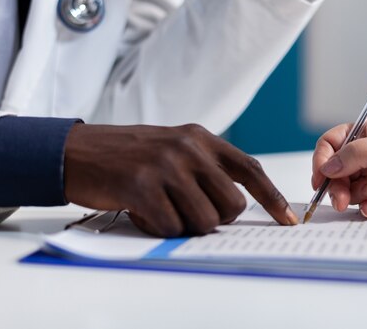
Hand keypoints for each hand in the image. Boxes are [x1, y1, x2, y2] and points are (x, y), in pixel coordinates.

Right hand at [64, 123, 297, 236]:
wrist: (78, 150)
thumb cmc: (130, 154)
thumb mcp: (174, 146)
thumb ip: (206, 167)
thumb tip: (239, 206)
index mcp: (201, 138)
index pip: (249, 169)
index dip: (272, 198)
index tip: (288, 221)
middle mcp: (189, 148)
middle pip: (231, 205)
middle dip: (216, 218)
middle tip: (188, 211)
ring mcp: (166, 166)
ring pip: (204, 220)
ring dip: (183, 224)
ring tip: (160, 208)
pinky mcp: (142, 186)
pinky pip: (170, 227)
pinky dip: (158, 228)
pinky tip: (141, 210)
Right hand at [312, 119, 366, 217]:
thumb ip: (354, 154)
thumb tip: (326, 167)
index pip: (332, 143)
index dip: (322, 159)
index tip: (320, 176)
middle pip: (335, 171)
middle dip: (335, 185)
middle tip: (340, 198)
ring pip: (347, 190)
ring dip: (354, 195)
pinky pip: (364, 206)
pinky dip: (366, 208)